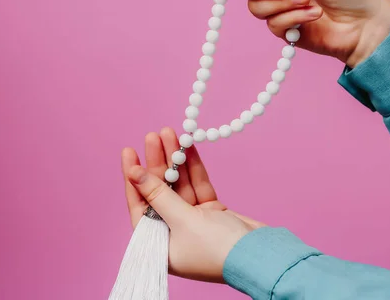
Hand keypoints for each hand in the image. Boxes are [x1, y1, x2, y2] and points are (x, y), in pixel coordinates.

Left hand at [121, 128, 265, 282]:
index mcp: (157, 243)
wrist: (259, 256)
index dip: (134, 177)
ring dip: (175, 160)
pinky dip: (193, 168)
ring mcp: (193, 222)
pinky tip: (187, 147)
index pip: (139, 204)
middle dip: (158, 162)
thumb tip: (134, 172)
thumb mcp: (182, 220)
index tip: (130, 150)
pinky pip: (197, 186)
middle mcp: (172, 232)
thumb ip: (158, 194)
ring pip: (179, 185)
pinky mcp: (211, 212)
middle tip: (154, 135)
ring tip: (170, 133)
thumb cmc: (216, 248)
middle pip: (160, 191)